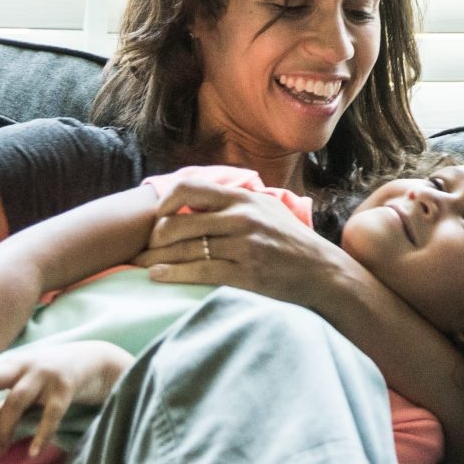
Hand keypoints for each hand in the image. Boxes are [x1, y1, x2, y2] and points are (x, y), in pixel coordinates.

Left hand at [0, 342, 130, 457]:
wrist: (99, 360)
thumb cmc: (57, 376)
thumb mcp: (29, 387)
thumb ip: (5, 403)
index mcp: (12, 363)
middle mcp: (25, 364)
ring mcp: (46, 374)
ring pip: (15, 399)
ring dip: (4, 429)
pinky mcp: (67, 386)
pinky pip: (51, 412)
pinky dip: (41, 434)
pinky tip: (33, 452)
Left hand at [130, 172, 350, 308]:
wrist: (323, 272)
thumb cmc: (291, 242)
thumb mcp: (267, 209)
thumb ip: (235, 202)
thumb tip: (197, 198)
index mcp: (243, 198)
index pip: (191, 187)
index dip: (165, 199)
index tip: (157, 215)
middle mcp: (241, 217)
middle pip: (179, 221)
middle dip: (154, 236)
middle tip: (143, 247)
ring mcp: (244, 245)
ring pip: (185, 248)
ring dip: (156, 258)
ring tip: (140, 264)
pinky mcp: (246, 273)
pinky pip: (199, 271)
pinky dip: (173, 274)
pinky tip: (158, 276)